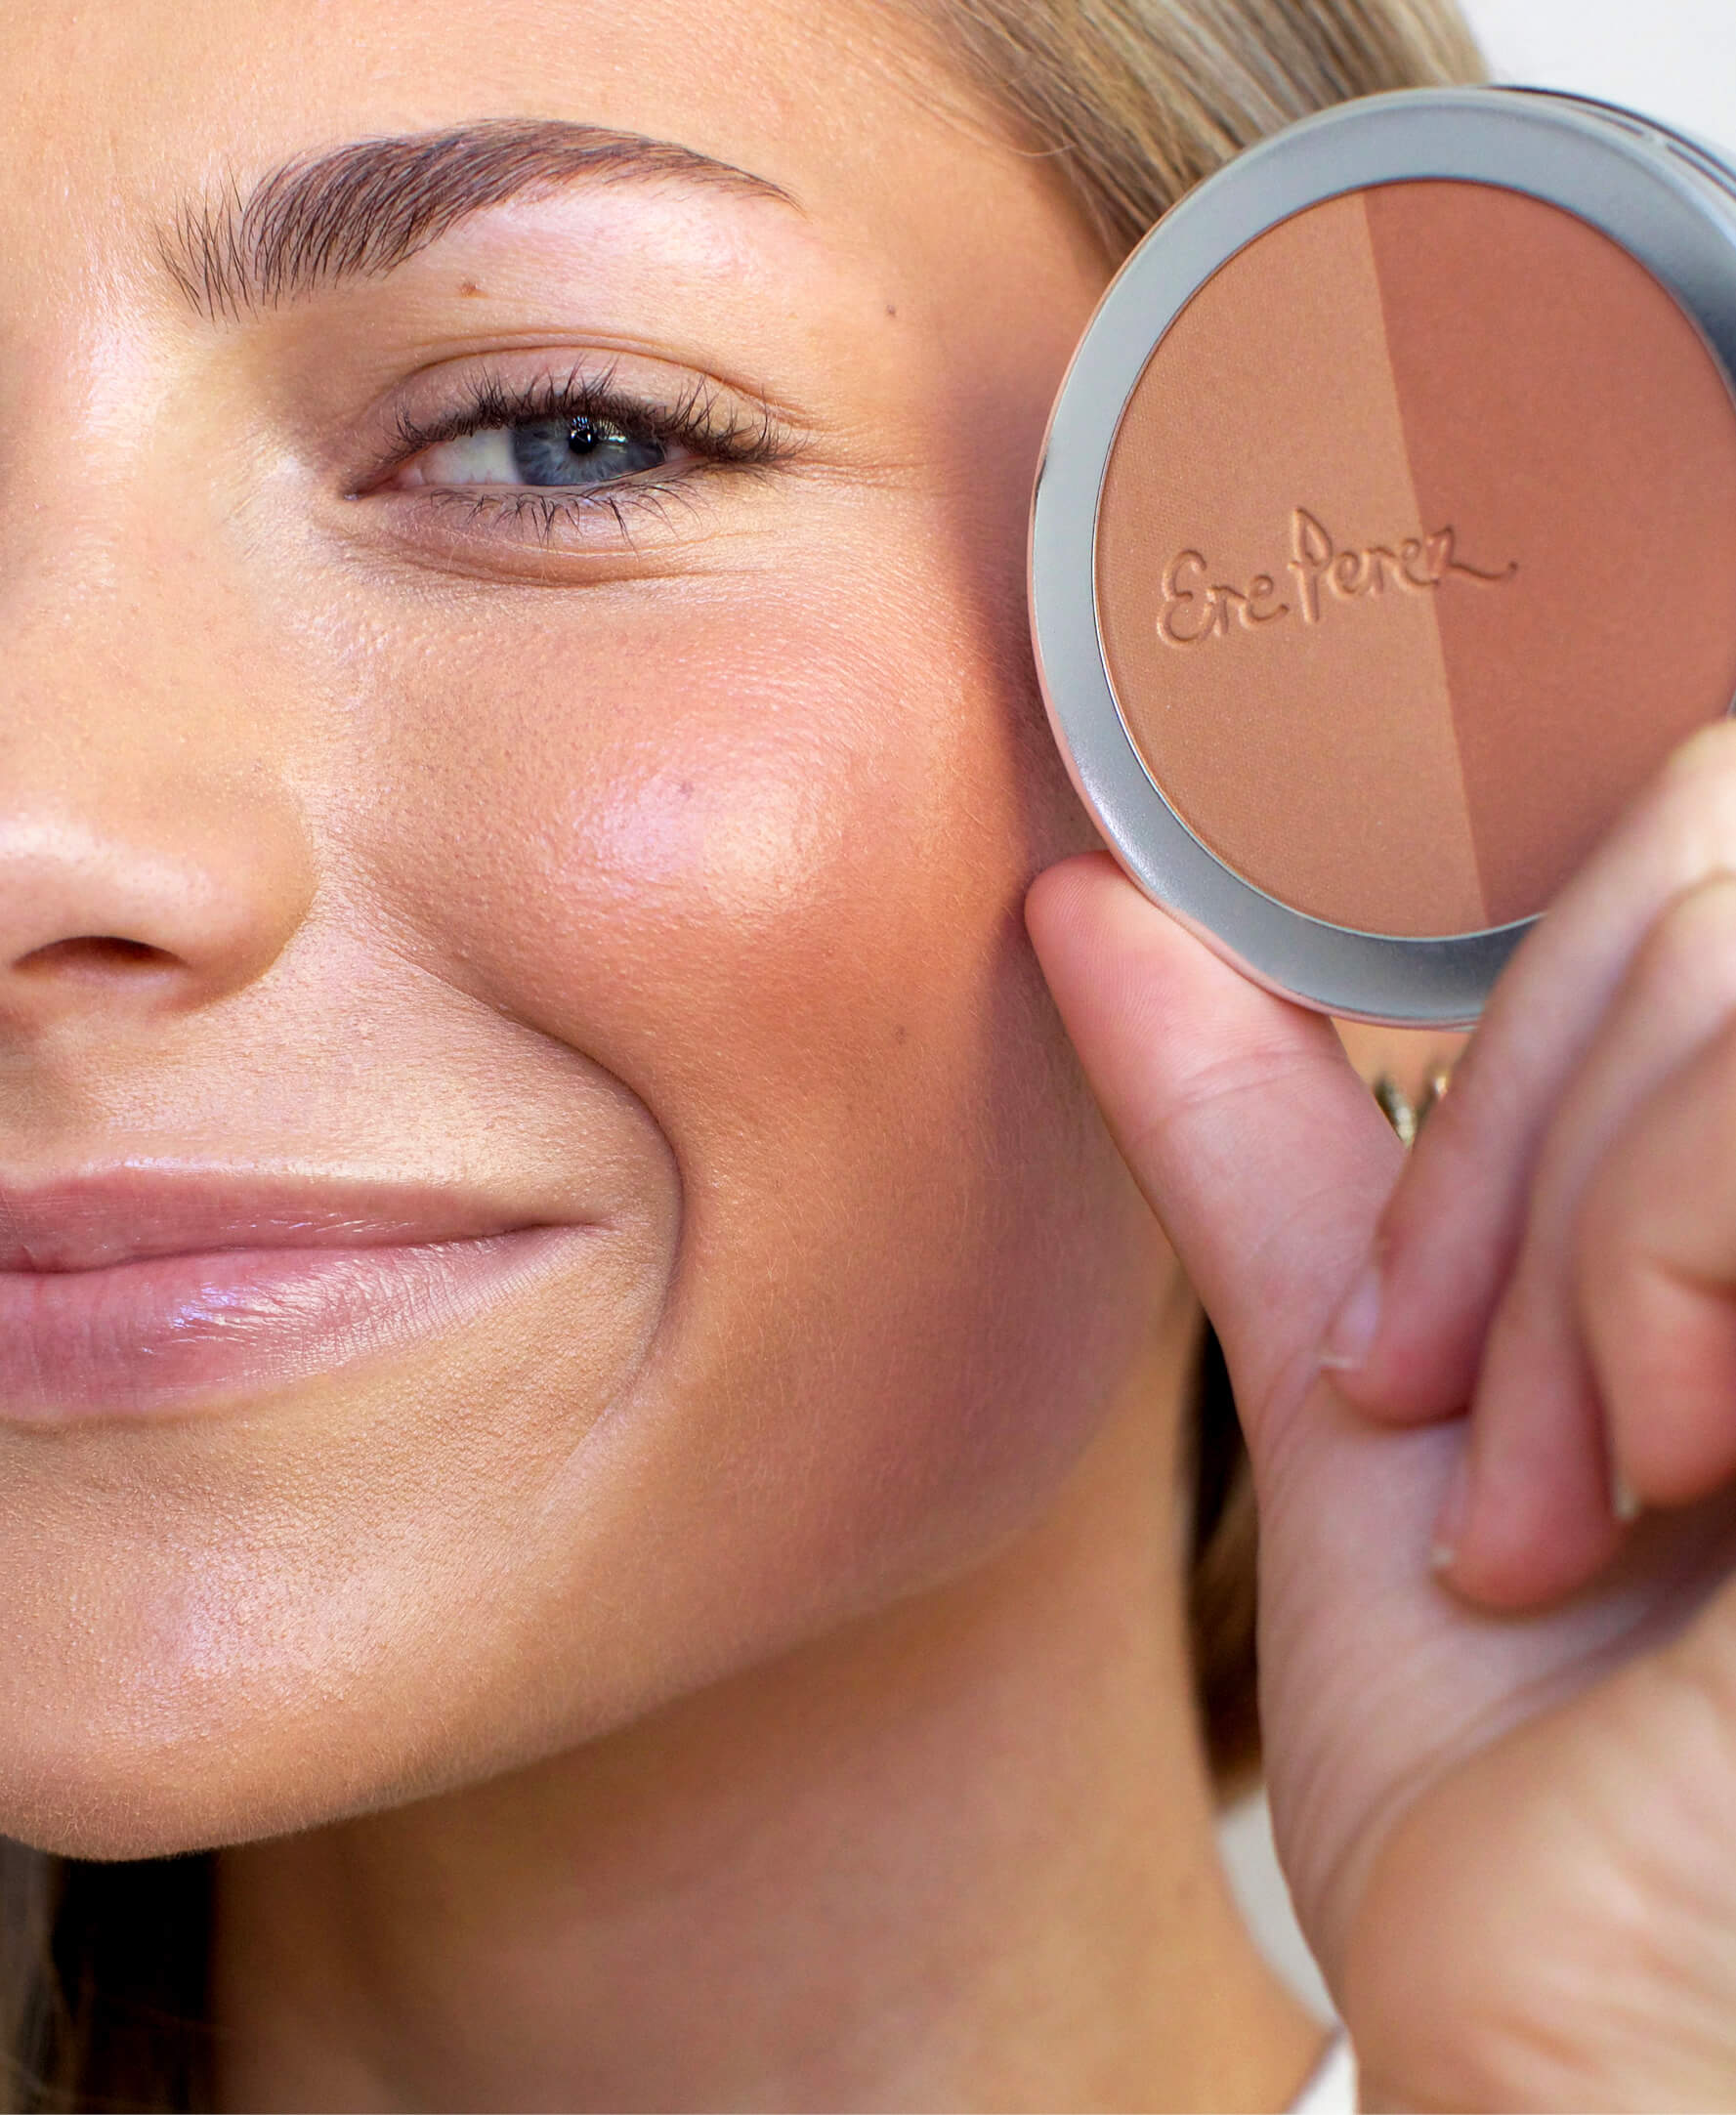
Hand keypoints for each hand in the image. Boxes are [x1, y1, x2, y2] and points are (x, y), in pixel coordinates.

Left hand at [1027, 725, 1735, 2111]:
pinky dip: (1639, 1260)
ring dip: (1569, 1250)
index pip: (1704, 839)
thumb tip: (1086, 902)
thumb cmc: (1513, 1780)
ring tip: (1539, 1498)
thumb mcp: (1374, 1400)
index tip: (1398, 1328)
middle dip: (1516, 1151)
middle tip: (1442, 1412)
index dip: (1514, 1036)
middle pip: (1716, 863)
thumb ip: (1268, 1145)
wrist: (1574, 2047)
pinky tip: (1647, 1479)